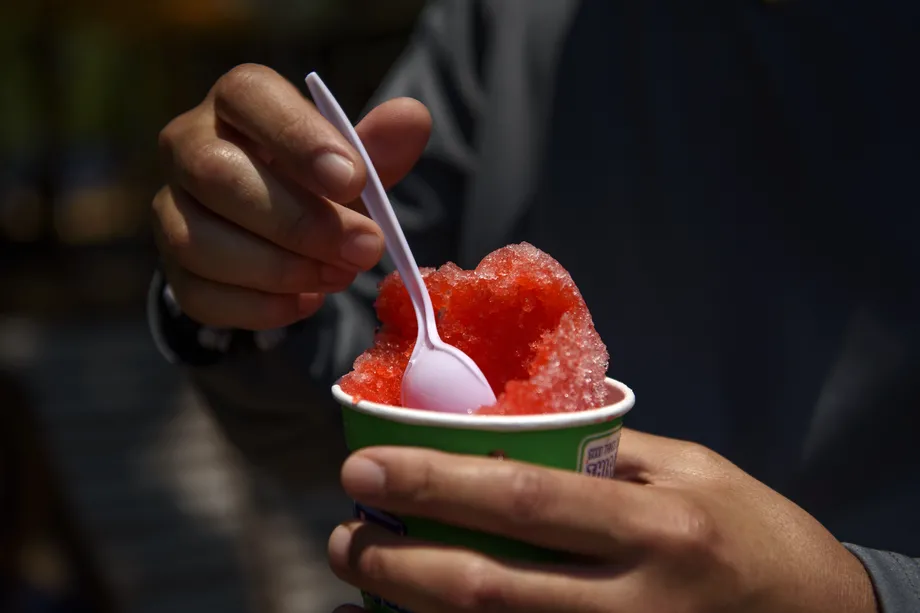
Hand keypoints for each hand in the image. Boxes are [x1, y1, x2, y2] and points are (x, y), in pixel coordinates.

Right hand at [153, 64, 430, 329]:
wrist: (271, 229)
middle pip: (217, 175)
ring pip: (200, 242)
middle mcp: (187, 146)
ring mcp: (170, 209)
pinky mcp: (173, 268)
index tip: (353, 180)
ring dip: (281, 269)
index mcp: (235, 102)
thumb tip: (414, 118)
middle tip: (364, 249)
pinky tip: (306, 301)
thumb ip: (378, 147)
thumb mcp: (349, 162)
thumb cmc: (313, 183)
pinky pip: (201, 296)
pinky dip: (262, 307)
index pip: (249, 96)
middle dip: (299, 221)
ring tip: (338, 276)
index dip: (299, 139)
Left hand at [327, 430, 876, 612]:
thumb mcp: (690, 470)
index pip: (524, 498)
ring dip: (412, 608)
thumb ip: (604, 456)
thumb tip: (508, 435)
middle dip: (399, 559)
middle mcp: (635, 600)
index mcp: (656, 524)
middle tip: (343, 532)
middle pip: (490, 587)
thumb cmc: (751, 529)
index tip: (365, 467)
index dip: (435, 482)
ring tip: (364, 571)